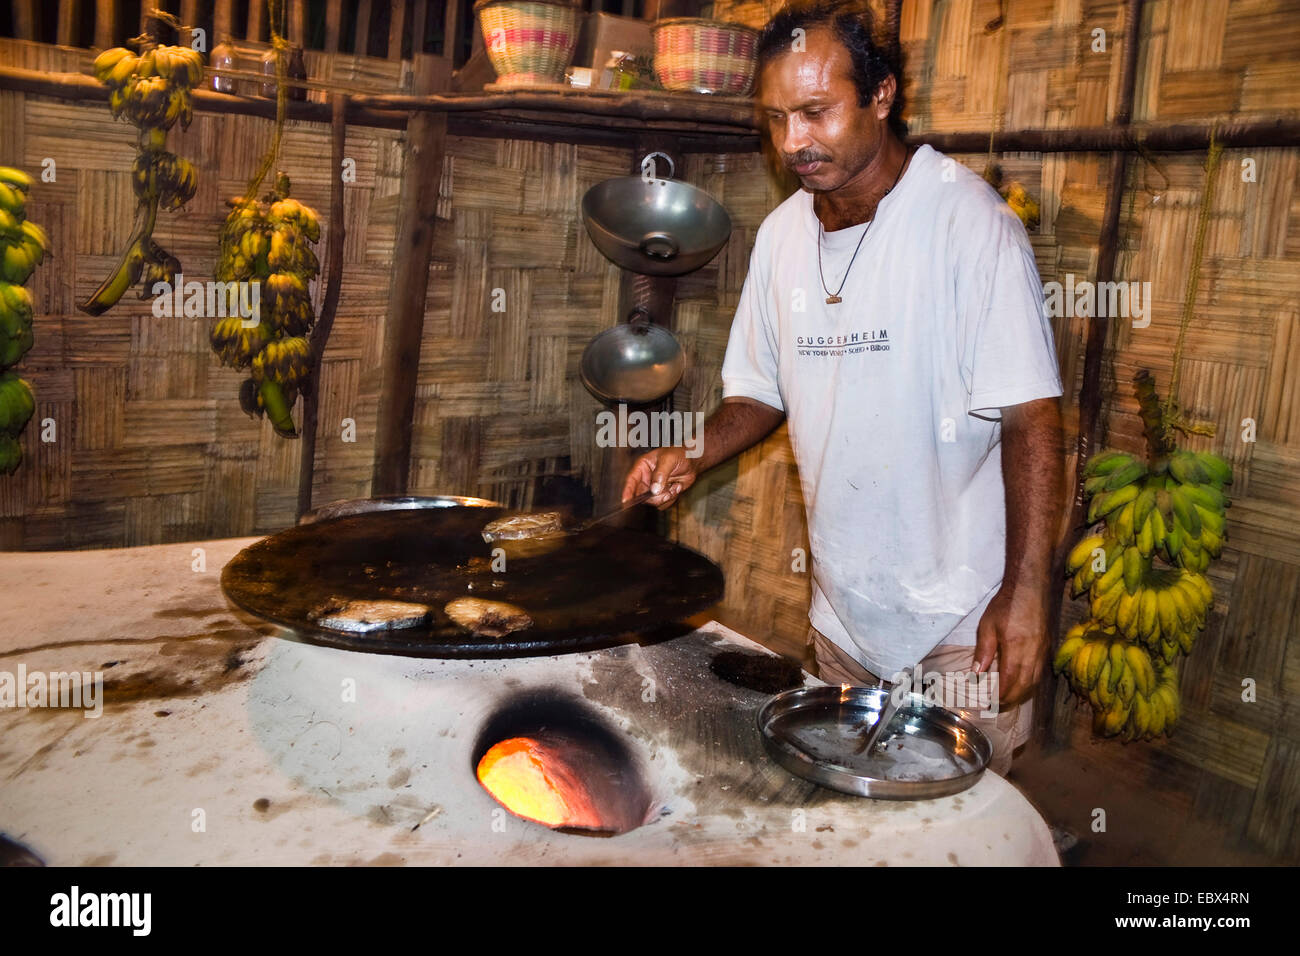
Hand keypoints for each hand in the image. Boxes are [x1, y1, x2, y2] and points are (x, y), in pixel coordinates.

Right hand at [622, 447, 697, 509]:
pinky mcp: (662, 494)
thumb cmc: (680, 454)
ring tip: (675, 486)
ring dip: (665, 497)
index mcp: (642, 467)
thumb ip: (660, 474)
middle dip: (654, 497)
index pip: (631, 480)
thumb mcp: (669, 460)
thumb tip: (654, 490)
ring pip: (652, 502)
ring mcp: (654, 488)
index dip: (627, 491)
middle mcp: (646, 479)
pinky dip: (671, 498)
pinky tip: (677, 487)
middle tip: (666, 493)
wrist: (693, 461)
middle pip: (641, 495)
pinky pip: (662, 504)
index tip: (625, 501)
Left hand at [973, 583, 1050, 706]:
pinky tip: (1021, 684)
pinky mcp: (1048, 648)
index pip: (1009, 682)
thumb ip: (983, 652)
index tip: (990, 705)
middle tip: (997, 707)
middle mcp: (1033, 654)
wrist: (1030, 587)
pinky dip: (1030, 684)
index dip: (1000, 697)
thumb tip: (976, 674)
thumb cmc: (1006, 605)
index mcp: (1016, 649)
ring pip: (1034, 682)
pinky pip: (1040, 673)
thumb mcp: (987, 626)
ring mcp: (1043, 652)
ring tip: (1008, 700)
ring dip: (1022, 694)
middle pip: (1024, 686)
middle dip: (1011, 700)